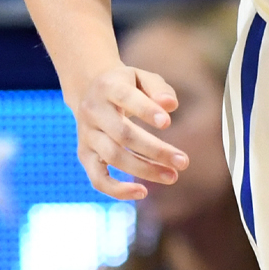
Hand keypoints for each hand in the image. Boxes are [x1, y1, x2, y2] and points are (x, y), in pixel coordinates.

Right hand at [71, 65, 187, 200]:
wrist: (89, 91)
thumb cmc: (125, 85)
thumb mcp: (141, 77)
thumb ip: (158, 88)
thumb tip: (170, 106)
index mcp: (107, 86)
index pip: (126, 97)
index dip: (146, 110)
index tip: (168, 123)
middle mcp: (93, 111)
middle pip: (122, 134)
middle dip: (155, 150)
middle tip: (183, 162)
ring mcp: (86, 135)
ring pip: (113, 157)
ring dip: (144, 170)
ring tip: (172, 176)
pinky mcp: (84, 155)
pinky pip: (97, 178)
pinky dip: (117, 190)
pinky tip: (142, 192)